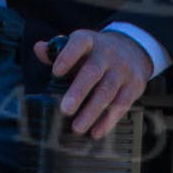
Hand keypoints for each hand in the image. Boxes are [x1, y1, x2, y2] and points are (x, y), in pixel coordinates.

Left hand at [34, 29, 153, 138]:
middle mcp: (108, 53)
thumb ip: (57, 50)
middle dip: (79, 91)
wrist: (133, 50)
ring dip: (92, 111)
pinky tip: (96, 132)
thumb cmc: (96, 53)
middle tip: (65, 110)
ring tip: (77, 128)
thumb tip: (38, 48)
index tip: (55, 72)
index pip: (79, 43)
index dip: (68, 56)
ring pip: (107, 91)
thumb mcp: (80, 46)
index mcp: (91, 41)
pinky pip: (121, 105)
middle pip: (93, 71)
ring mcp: (123, 69)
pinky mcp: (134, 85)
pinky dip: (108, 121)